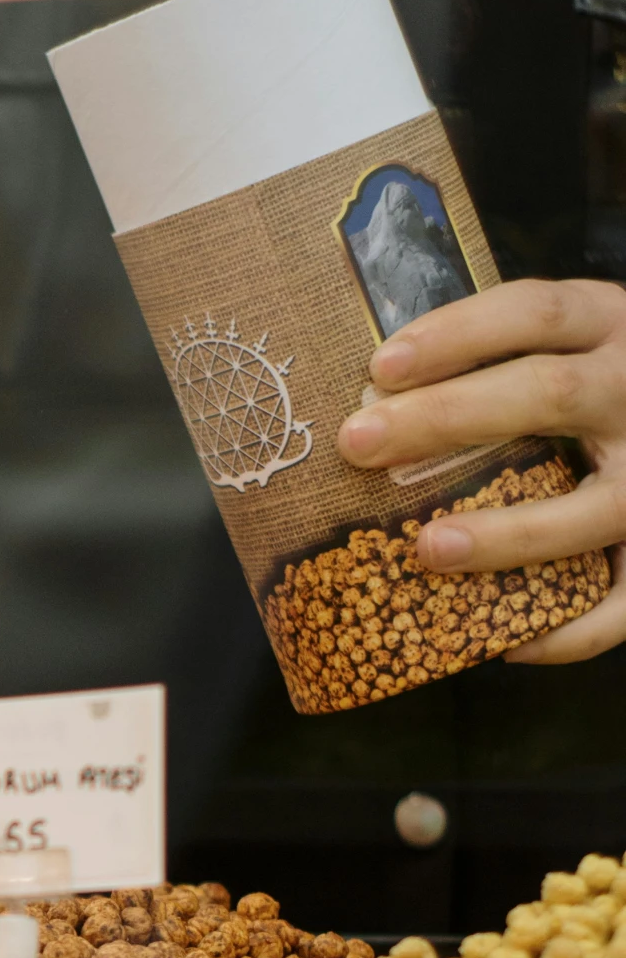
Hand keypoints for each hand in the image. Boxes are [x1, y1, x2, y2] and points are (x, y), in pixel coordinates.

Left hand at [336, 278, 625, 663]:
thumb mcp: (578, 343)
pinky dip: (573, 633)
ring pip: (591, 508)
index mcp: (611, 323)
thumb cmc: (608, 385)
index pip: (534, 312)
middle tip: (357, 445)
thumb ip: (508, 357)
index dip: (457, 335)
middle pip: (547, 394)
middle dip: (445, 419)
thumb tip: (378, 399)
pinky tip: (510, 646)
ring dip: (505, 534)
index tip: (380, 367)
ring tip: (426, 550)